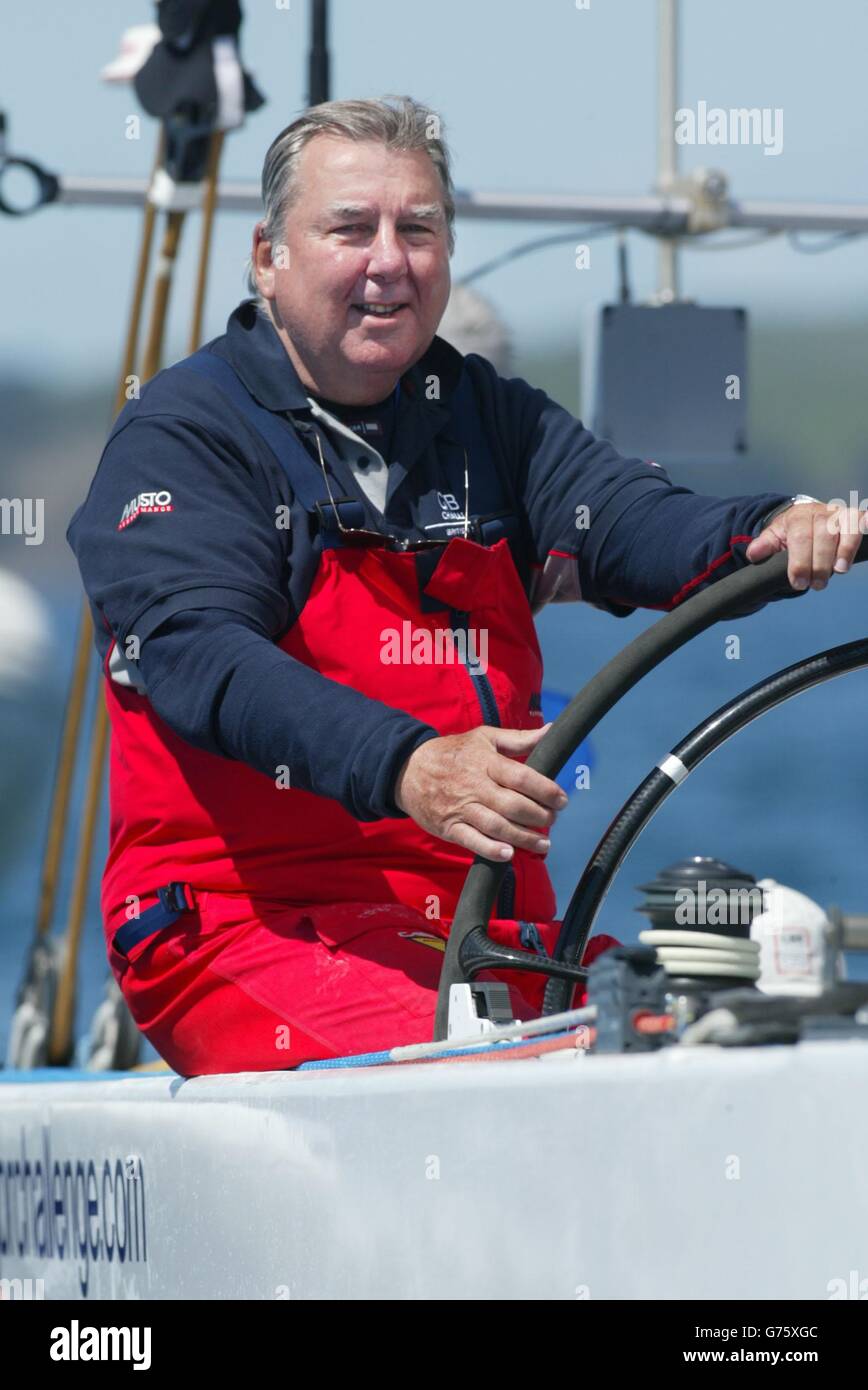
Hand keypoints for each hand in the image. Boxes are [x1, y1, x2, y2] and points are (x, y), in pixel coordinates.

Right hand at [393, 723, 568, 861]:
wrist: (407, 770)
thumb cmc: (452, 753)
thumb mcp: (484, 738)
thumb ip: (519, 739)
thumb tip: (550, 731)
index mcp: (485, 762)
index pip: (522, 777)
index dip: (546, 790)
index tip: (562, 800)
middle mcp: (474, 786)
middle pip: (513, 805)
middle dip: (539, 816)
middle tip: (552, 819)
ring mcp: (461, 808)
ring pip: (497, 826)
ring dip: (524, 837)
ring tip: (543, 842)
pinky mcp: (449, 827)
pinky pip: (473, 841)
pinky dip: (492, 850)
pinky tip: (509, 854)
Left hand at [745, 500, 866, 589]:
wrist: (805, 516)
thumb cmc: (791, 532)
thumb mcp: (775, 537)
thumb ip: (765, 545)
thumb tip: (754, 554)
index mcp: (798, 518)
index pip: (800, 539)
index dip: (799, 562)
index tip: (799, 582)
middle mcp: (821, 513)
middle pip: (824, 536)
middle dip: (820, 563)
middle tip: (817, 585)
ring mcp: (840, 514)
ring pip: (847, 528)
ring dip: (845, 550)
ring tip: (839, 571)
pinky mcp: (855, 517)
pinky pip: (863, 519)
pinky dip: (867, 524)